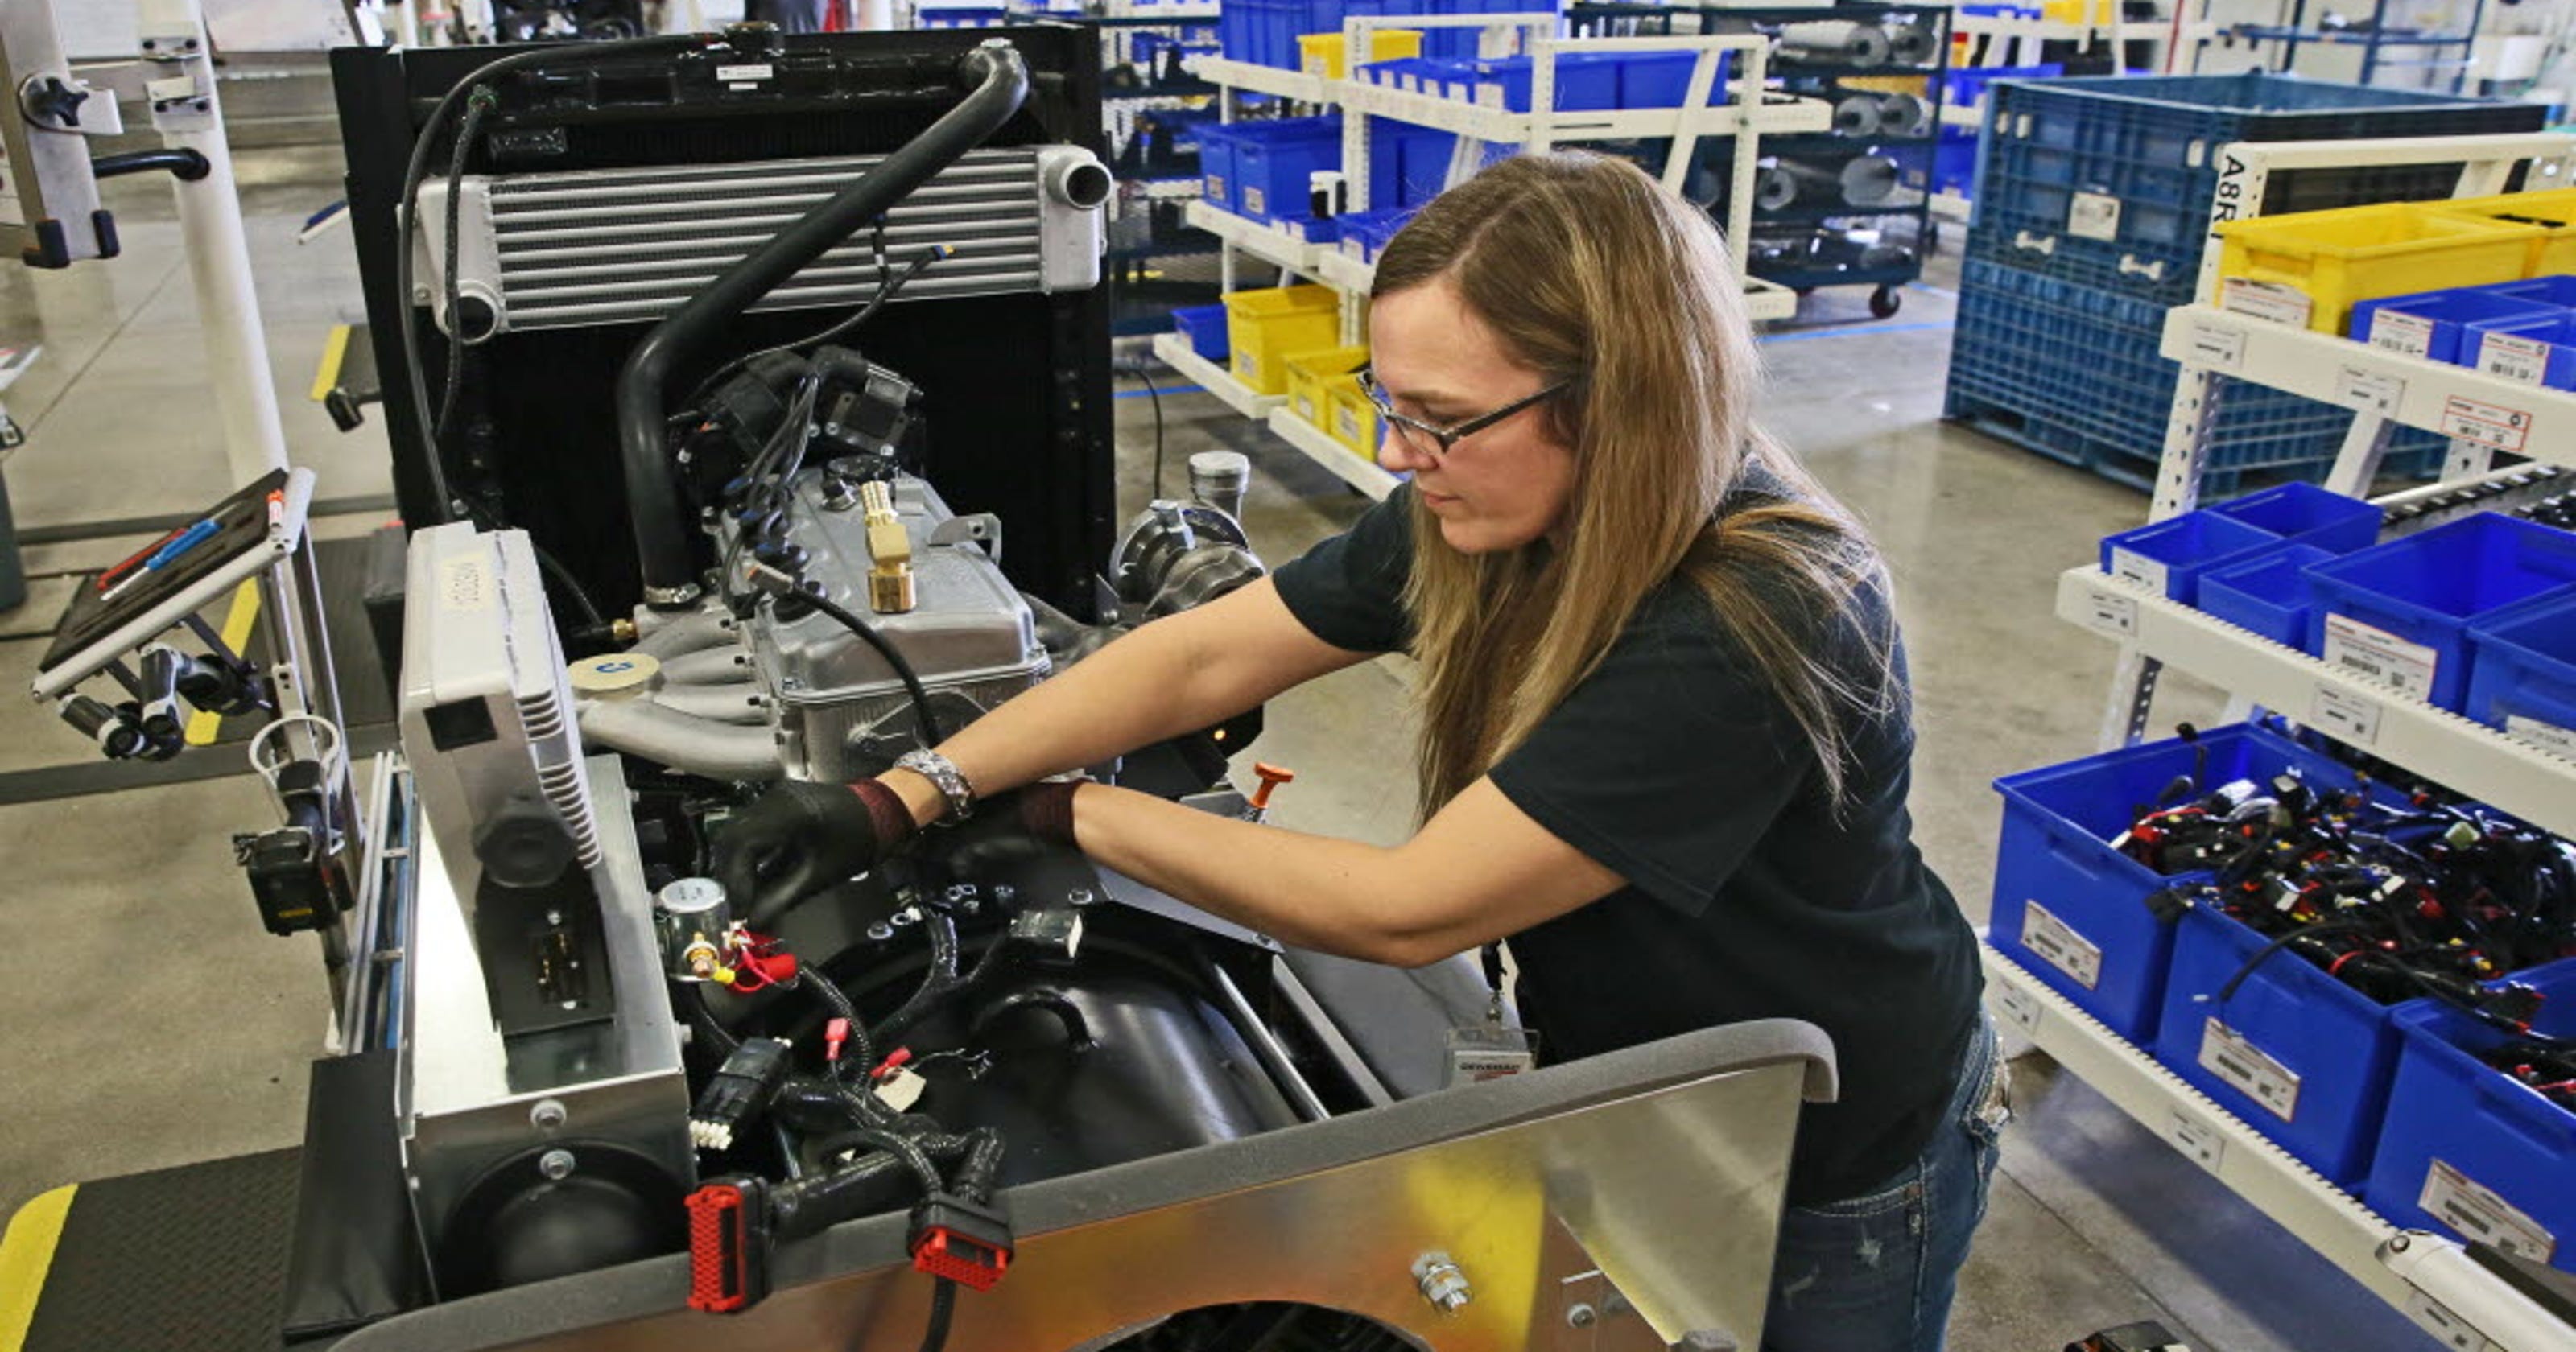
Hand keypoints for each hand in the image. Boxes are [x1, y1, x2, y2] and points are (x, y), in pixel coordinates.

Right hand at [712, 779, 916, 926]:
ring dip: (737, 868)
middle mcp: (775, 799)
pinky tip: (754, 880)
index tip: (738, 909)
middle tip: (737, 907)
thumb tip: (753, 922)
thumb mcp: (820, 875)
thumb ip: (782, 898)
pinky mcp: (774, 806)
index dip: (735, 880)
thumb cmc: (859, 840)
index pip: (742, 844)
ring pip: (736, 835)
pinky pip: (749, 831)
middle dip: (730, 877)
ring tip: (746, 898)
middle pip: (731, 838)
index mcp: (789, 812)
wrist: (881, 812)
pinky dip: (747, 857)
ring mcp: (773, 799)